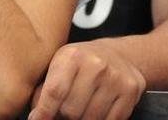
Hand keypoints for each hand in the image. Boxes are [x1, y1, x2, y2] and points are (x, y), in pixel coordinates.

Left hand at [28, 40, 146, 119]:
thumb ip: (46, 87)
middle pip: (71, 110)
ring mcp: (115, 78)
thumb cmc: (82, 62)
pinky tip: (96, 111)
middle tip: (63, 112)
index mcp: (72, 55)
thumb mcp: (60, 64)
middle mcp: (95, 64)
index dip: (44, 112)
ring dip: (82, 119)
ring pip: (90, 118)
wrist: (118, 54)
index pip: (55, 91)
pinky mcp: (130, 91)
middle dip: (63, 116)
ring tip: (80, 109)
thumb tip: (37, 115)